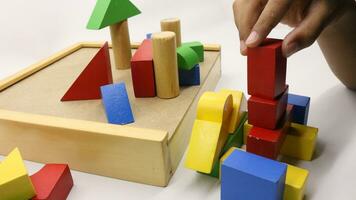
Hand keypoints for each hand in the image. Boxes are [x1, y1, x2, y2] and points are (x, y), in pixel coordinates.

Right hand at [233, 0, 353, 56]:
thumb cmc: (323, 3)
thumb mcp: (324, 17)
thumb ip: (307, 33)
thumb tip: (286, 49)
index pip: (275, 3)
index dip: (262, 24)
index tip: (253, 44)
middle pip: (251, 3)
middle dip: (246, 28)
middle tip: (247, 50)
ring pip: (242, 5)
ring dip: (242, 26)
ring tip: (249, 45)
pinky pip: (242, 7)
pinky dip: (243, 23)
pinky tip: (251, 35)